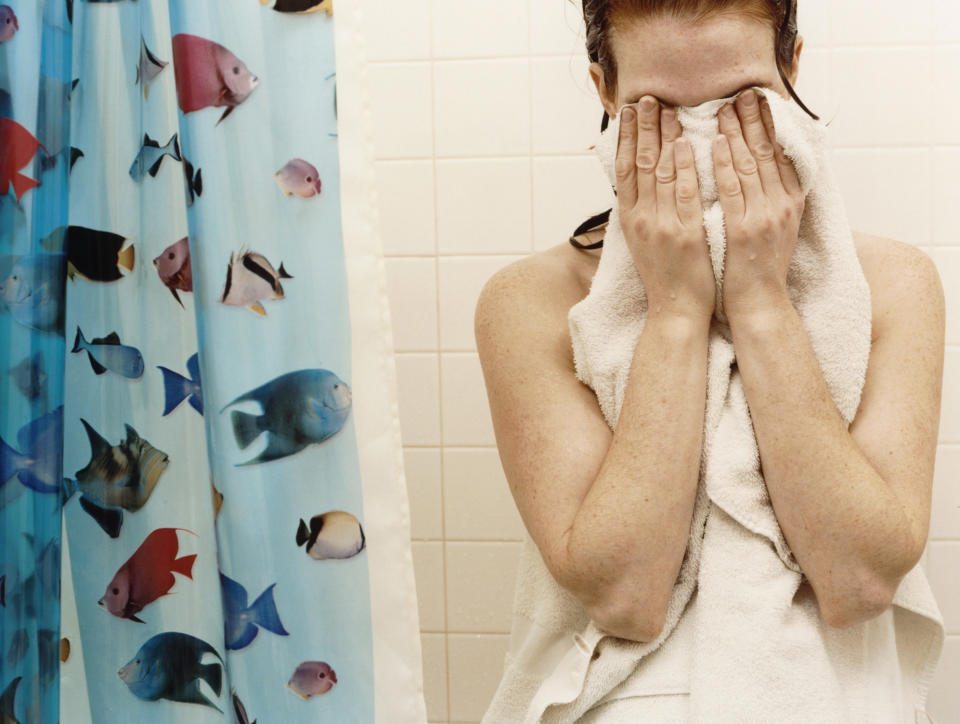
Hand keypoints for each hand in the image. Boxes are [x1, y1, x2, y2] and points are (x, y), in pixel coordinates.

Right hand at [616, 96, 714, 321]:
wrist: (676, 310)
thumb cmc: (665, 274)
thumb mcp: (644, 238)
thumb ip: (644, 206)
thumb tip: (643, 176)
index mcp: (629, 219)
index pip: (624, 169)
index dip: (627, 138)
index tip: (630, 111)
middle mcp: (641, 219)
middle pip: (640, 164)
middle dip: (645, 128)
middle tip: (649, 98)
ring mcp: (662, 226)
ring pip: (661, 173)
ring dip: (665, 137)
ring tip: (670, 109)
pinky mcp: (685, 234)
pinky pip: (685, 193)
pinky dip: (685, 166)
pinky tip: (687, 143)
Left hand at [713, 89, 804, 318]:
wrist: (759, 304)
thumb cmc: (758, 268)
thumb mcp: (775, 227)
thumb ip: (770, 198)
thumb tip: (763, 170)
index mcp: (790, 202)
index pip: (781, 154)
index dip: (772, 125)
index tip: (762, 100)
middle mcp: (781, 205)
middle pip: (768, 153)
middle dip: (756, 120)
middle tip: (744, 92)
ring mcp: (764, 217)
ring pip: (750, 165)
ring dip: (737, 132)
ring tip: (725, 107)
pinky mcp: (744, 230)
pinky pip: (733, 190)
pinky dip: (725, 163)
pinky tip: (716, 142)